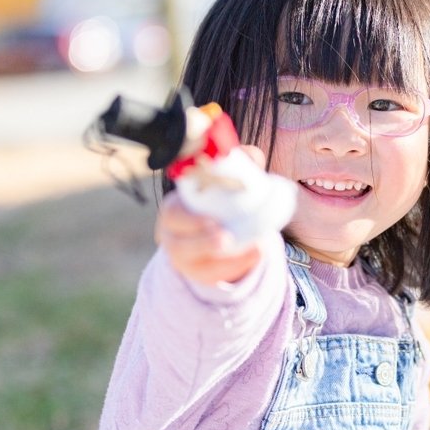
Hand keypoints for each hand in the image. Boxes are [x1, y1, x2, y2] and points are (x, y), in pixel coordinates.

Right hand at [155, 145, 267, 284]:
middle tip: (227, 237)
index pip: (172, 213)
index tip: (211, 219)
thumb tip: (251, 154)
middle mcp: (173, 236)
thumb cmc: (216, 200)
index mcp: (173, 209)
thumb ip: (237, 165)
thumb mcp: (223, 183)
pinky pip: (216, 274)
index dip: (188, 218)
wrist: (216, 230)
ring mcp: (185, 259)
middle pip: (179, 244)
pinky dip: (238, 265)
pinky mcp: (200, 273)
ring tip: (255, 248)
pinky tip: (257, 254)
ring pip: (198, 264)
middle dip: (202, 242)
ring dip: (224, 259)